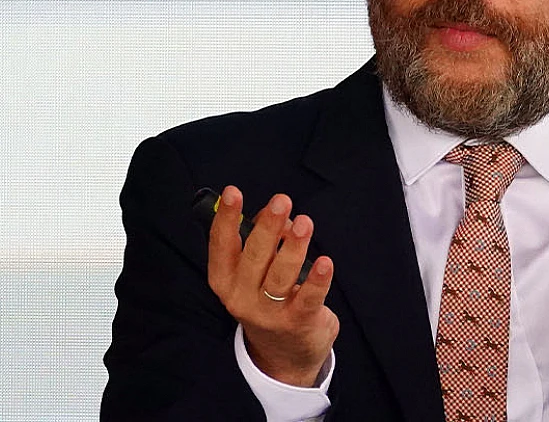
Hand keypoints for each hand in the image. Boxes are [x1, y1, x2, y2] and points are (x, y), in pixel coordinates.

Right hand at [208, 185, 338, 386]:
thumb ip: (265, 242)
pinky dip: (317, 280)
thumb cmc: (269, 300)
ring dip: (294, 247)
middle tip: (282, 201)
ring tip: (304, 223)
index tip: (233, 192)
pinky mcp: (297, 323)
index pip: (221, 246)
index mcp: (225, 281)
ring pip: (281, 275)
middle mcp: (241, 298)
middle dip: (268, 227)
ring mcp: (268, 313)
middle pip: (254, 257)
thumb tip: (280, 215)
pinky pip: (308, 298)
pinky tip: (326, 263)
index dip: (226, 219)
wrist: (284, 355)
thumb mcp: (256, 274)